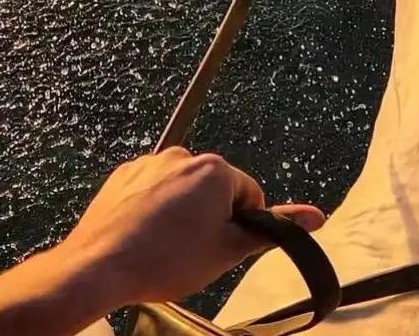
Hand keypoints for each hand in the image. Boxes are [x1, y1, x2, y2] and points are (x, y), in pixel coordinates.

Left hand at [59, 148, 325, 307]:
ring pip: (183, 190)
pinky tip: (144, 235)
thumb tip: (316, 216)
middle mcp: (183, 154)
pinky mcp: (125, 173)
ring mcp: (150, 161)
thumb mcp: (228, 250)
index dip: (240, 227)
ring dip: (182, 213)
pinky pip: (153, 189)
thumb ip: (272, 230)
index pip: (249, 195)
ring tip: (165, 247)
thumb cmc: (168, 260)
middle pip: (215, 190)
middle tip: (193, 251)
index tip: (219, 248)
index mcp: (214, 168)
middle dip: (211, 217)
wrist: (102, 265)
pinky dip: (154, 209)